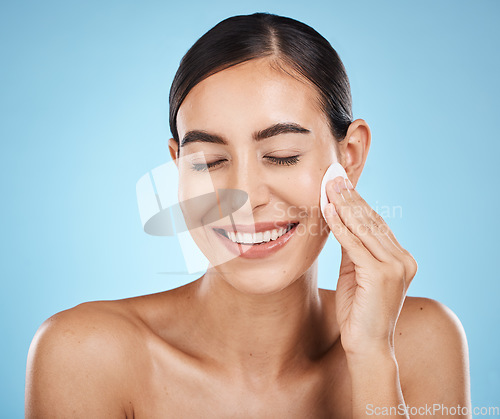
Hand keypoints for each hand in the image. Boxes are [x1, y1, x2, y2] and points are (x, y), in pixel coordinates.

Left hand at [324, 176, 417, 358]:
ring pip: (364, 229)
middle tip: (333, 176)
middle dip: (350, 197)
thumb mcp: (355, 272)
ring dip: (344, 205)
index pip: (376, 223)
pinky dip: (340, 227)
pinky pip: (355, 245)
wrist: (366, 345)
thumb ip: (352, 248)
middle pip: (371, 221)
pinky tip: (329, 211)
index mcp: (400, 258)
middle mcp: (403, 259)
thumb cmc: (358, 310)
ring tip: (329, 186)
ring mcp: (396, 266)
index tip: (341, 184)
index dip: (357, 203)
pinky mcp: (381, 274)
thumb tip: (339, 221)